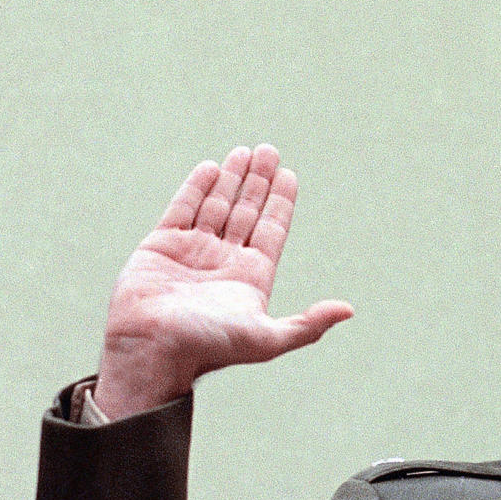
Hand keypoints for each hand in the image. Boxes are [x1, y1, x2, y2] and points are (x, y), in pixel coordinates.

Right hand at [94, 144, 352, 418]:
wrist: (152, 348)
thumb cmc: (209, 346)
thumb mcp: (268, 339)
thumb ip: (309, 325)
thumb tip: (348, 310)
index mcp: (251, 278)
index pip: (271, 231)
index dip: (281, 204)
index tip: (290, 175)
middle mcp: (224, 261)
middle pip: (248, 212)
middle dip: (260, 182)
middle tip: (270, 151)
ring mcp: (193, 250)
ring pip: (217, 205)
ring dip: (233, 178)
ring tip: (247, 152)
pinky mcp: (162, 244)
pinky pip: (183, 207)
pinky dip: (197, 187)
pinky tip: (212, 167)